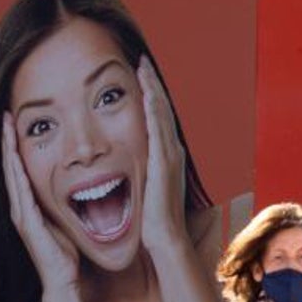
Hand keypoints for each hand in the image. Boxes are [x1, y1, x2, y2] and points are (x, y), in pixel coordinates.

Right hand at [2, 112, 79, 289]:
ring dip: (8, 150)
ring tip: (6, 128)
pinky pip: (21, 192)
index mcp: (28, 206)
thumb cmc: (65, 255)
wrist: (62, 281)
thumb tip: (77, 187)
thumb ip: (64, 205)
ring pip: (12, 175)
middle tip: (5, 117)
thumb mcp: (64, 222)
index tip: (16, 124)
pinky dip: (17, 173)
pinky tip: (15, 157)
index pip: (19, 169)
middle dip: (7, 141)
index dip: (15, 147)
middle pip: (10, 167)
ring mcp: (21, 215)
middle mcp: (20, 208)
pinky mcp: (28, 223)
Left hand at [136, 55, 187, 251]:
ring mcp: (169, 155)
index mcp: (166, 159)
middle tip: (142, 62)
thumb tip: (130, 171)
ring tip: (142, 66)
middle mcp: (171, 152)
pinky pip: (157, 125)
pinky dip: (153, 104)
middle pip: (162, 110)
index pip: (158, 121)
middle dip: (152, 85)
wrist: (165, 239)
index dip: (151, 98)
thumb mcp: (146, 191)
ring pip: (161, 112)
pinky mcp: (162, 160)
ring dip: (152, 87)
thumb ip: (141, 176)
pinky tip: (145, 88)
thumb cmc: (153, 222)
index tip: (140, 79)